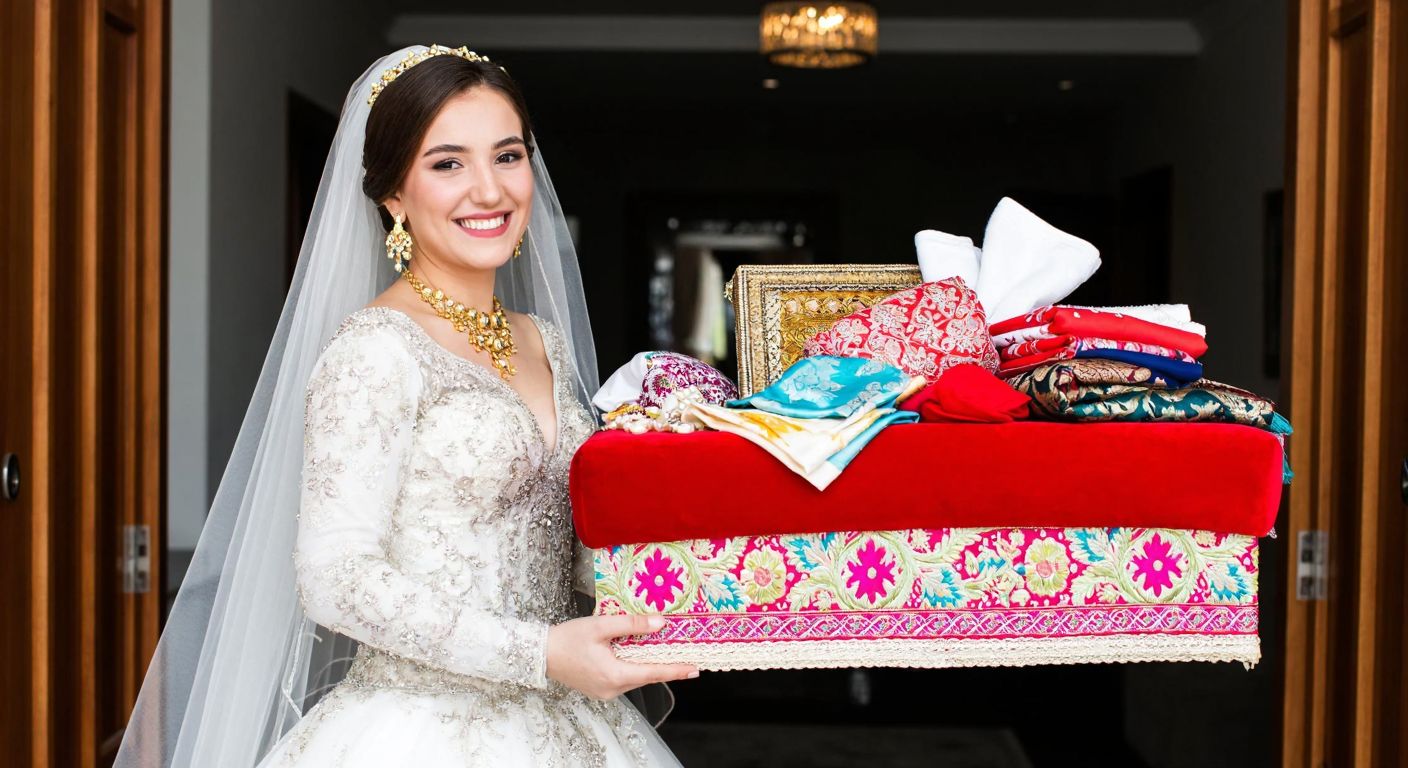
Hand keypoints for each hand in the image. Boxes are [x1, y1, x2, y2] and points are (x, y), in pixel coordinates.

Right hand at [546, 614, 698, 699]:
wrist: (538, 654)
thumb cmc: (567, 639)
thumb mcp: (600, 626)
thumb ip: (632, 625)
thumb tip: (660, 624)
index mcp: (614, 675)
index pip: (653, 673)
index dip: (676, 671)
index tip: (695, 669)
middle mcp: (612, 689)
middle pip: (645, 676)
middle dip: (663, 664)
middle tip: (684, 654)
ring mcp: (605, 692)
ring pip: (634, 677)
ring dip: (645, 664)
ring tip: (660, 649)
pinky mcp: (598, 690)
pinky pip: (622, 679)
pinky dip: (631, 667)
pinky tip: (634, 654)